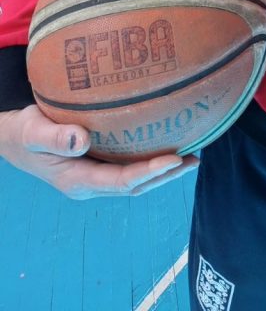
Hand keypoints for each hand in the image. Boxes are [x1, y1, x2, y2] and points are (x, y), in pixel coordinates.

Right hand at [0, 105, 197, 199]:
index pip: (121, 181)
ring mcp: (95, 177)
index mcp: (77, 180)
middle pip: (135, 186)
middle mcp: (90, 184)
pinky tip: (168, 145)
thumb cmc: (24, 133)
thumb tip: (82, 139)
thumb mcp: (33, 132)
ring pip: (135, 181)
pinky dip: (150, 162)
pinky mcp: (98, 166)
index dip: (150, 171)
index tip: (175, 157)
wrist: (14, 140)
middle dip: (165, 175)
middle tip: (194, 159)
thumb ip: (55, 137)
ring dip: (163, 172)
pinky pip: (129, 168)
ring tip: (192, 156)